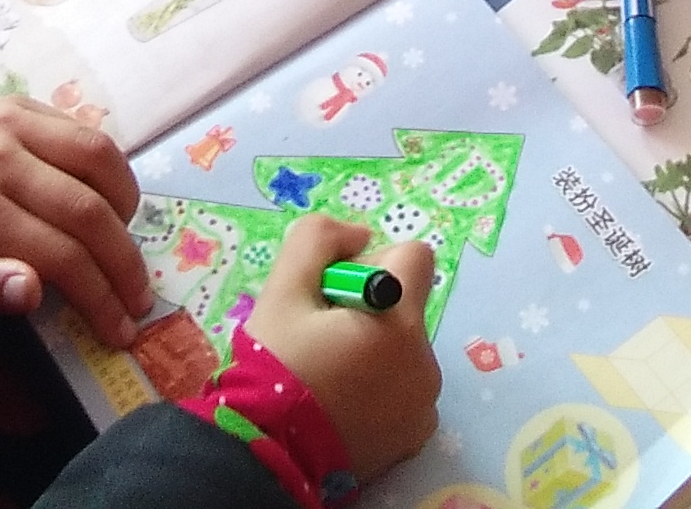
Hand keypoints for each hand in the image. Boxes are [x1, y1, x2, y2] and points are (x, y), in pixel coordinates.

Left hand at [0, 101, 152, 345]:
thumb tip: (34, 293)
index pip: (61, 255)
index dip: (100, 296)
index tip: (121, 329)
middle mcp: (1, 159)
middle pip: (88, 210)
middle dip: (123, 261)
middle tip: (139, 297)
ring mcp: (12, 123)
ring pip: (98, 157)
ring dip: (126, 204)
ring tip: (128, 243)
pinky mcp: (18, 105)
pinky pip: (82, 129)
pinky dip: (108, 165)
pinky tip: (108, 198)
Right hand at [243, 214, 443, 480]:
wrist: (265, 456)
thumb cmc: (274, 369)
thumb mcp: (281, 291)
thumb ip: (318, 240)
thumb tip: (358, 235)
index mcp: (398, 320)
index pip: (414, 256)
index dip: (373, 263)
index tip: (337, 293)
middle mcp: (425, 361)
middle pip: (406, 307)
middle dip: (370, 312)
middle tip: (322, 340)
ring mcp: (424, 404)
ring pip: (405, 350)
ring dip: (376, 352)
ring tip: (328, 379)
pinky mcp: (415, 437)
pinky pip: (406, 392)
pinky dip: (382, 392)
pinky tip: (342, 407)